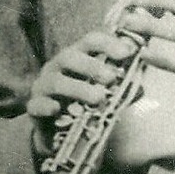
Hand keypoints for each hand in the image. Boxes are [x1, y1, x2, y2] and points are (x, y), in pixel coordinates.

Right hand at [26, 29, 135, 156]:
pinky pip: (37, 105)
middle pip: (70, 57)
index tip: (128, 52)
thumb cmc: (81, 105)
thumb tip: (141, 88)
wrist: (55, 132)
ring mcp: (42, 87)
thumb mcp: (103, 94)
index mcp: (75, 58)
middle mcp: (56, 67)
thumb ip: (120, 90)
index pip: (90, 41)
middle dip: (92, 66)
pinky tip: (58, 109)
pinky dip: (47, 106)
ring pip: (56, 82)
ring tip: (99, 98)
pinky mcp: (33, 108)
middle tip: (113, 77)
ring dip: (78, 88)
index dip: (108, 43)